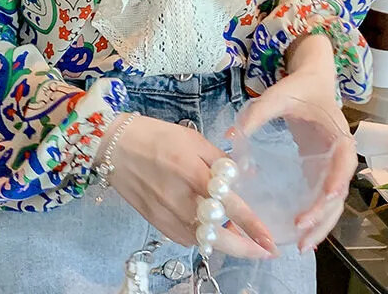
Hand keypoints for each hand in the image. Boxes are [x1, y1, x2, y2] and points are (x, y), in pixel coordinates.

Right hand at [97, 114, 277, 258]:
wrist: (115, 148)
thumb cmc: (156, 137)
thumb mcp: (192, 138)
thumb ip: (220, 160)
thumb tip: (244, 178)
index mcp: (193, 174)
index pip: (230, 207)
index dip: (253, 227)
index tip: (271, 241)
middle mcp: (182, 201)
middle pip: (220, 238)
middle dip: (246, 249)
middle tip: (264, 251)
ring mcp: (169, 217)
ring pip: (205, 242)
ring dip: (226, 243)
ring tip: (241, 237)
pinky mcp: (158, 224)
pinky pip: (187, 239)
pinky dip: (203, 237)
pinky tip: (210, 228)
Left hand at [234, 34, 357, 252]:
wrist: (312, 81)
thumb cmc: (298, 88)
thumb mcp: (278, 95)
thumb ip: (256, 113)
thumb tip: (230, 135)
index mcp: (338, 135)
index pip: (343, 164)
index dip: (336, 183)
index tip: (326, 199)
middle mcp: (340, 156)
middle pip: (338, 194)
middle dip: (323, 217)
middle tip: (302, 235)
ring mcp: (331, 166)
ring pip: (331, 203)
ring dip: (319, 223)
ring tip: (301, 244)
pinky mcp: (320, 170)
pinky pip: (320, 198)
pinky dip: (313, 215)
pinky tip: (298, 232)